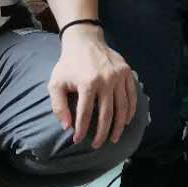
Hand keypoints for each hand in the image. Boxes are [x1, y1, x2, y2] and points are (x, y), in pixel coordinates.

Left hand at [49, 25, 138, 147]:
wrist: (85, 41)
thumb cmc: (68, 65)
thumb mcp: (56, 84)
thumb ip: (59, 106)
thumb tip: (67, 127)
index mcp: (87, 83)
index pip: (85, 114)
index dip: (81, 130)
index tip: (77, 140)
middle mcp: (106, 80)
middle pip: (106, 114)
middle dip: (102, 133)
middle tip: (98, 145)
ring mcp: (119, 76)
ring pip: (122, 107)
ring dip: (119, 126)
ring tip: (114, 138)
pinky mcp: (127, 72)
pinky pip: (132, 95)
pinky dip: (130, 110)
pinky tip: (125, 121)